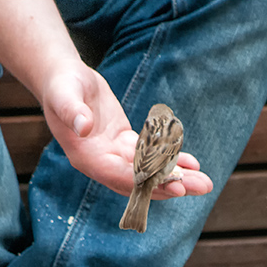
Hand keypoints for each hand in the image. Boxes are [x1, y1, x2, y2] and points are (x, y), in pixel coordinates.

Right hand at [40, 62, 212, 199]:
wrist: (62, 80)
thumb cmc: (61, 85)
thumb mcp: (64, 94)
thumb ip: (72, 111)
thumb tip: (83, 127)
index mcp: (86, 157)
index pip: (120, 176)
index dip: (148, 182)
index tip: (175, 186)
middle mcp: (101, 163)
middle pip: (139, 181)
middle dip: (170, 185)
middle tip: (200, 187)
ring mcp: (113, 156)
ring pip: (148, 172)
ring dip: (176, 177)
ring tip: (205, 182)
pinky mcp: (123, 145)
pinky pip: (150, 157)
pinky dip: (170, 160)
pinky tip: (192, 163)